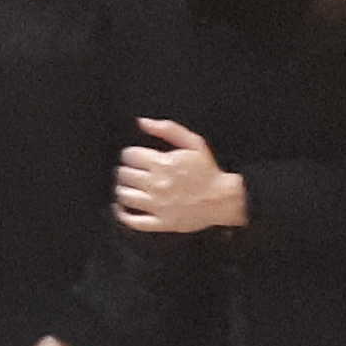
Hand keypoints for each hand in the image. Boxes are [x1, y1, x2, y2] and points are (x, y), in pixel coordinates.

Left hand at [115, 118, 247, 236]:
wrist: (223, 199)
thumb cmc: (209, 171)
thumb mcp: (194, 143)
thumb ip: (168, 129)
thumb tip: (142, 122)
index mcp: (163, 164)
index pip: (129, 155)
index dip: (130, 154)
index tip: (135, 157)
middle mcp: (157, 184)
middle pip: (124, 175)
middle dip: (126, 171)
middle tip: (133, 172)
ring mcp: (157, 205)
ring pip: (124, 195)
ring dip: (123, 189)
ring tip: (129, 187)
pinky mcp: (160, 222)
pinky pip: (132, 221)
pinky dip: (122, 214)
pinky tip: (121, 207)